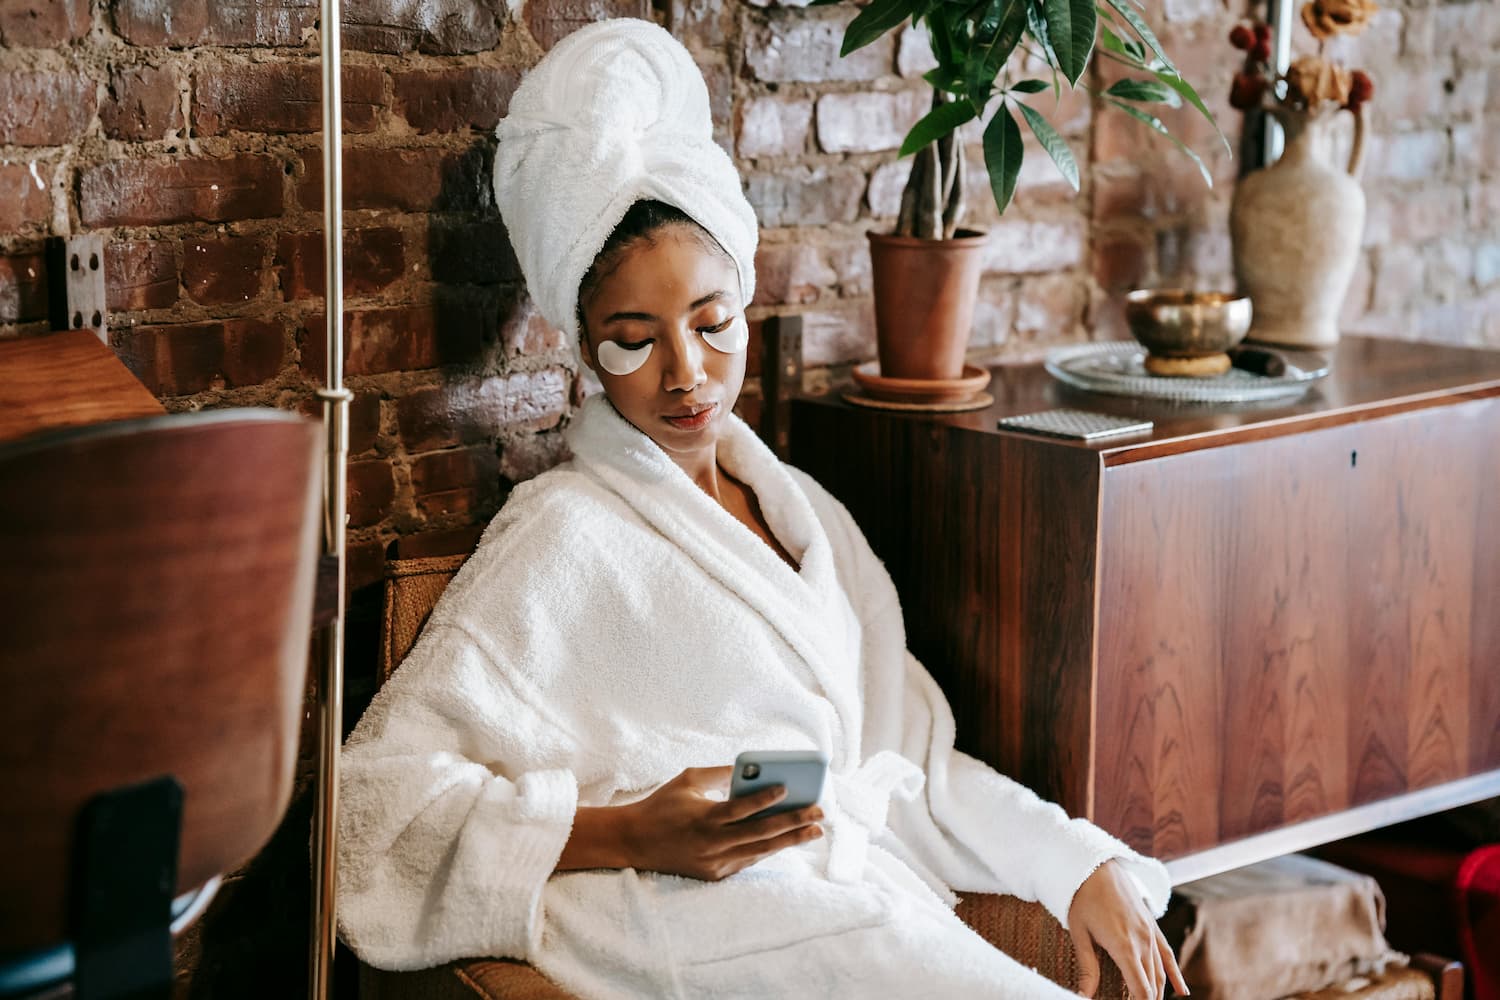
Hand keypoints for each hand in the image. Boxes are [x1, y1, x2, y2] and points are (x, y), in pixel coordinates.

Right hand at [559, 767, 822, 879]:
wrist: (634, 842)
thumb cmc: (662, 805)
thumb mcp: (687, 780)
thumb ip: (718, 774)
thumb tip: (752, 769)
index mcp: (705, 817)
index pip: (742, 808)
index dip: (766, 798)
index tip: (788, 787)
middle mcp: (712, 843)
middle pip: (761, 833)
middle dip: (794, 822)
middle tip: (819, 812)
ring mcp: (715, 862)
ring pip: (761, 852)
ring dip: (790, 841)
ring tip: (814, 831)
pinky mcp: (715, 874)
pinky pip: (748, 860)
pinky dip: (768, 850)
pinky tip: (787, 840)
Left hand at [1066, 860, 1188, 999]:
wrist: (1096, 865)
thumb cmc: (1082, 899)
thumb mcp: (1079, 933)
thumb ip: (1087, 967)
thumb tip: (1083, 995)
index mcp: (1124, 947)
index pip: (1140, 989)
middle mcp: (1143, 942)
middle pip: (1152, 984)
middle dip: (1147, 999)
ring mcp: (1150, 933)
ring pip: (1160, 972)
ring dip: (1157, 991)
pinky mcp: (1152, 925)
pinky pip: (1168, 953)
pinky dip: (1175, 974)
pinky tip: (1182, 991)